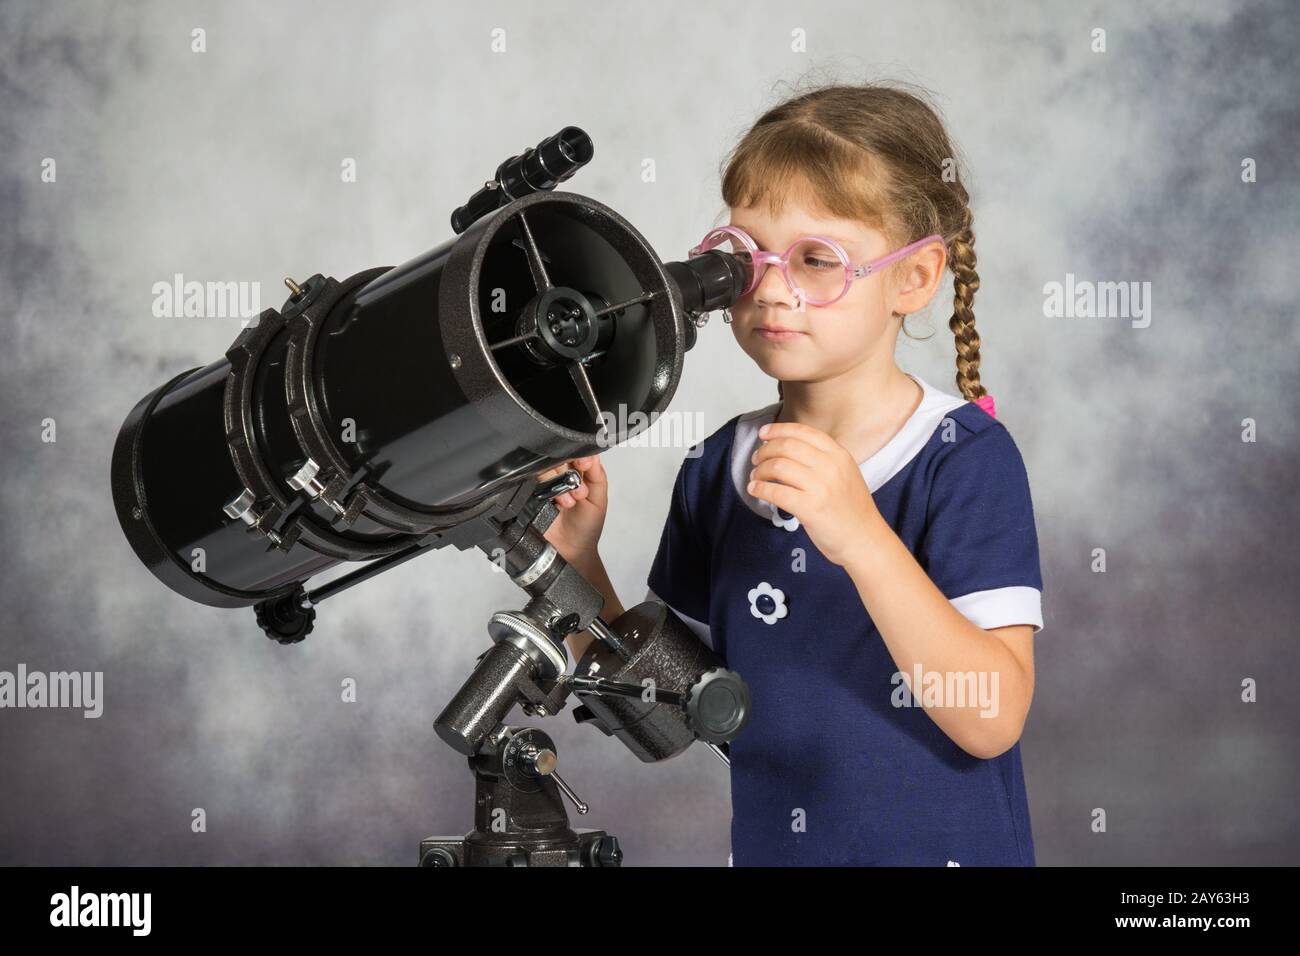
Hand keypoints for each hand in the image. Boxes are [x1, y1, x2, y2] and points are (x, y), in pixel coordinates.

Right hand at [536, 455, 607, 563]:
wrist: (571, 550)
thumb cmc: (587, 526)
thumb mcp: (599, 499)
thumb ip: (597, 476)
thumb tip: (592, 455)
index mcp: (578, 472)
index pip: (574, 452)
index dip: (578, 456)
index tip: (583, 464)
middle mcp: (560, 475)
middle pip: (557, 458)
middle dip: (570, 474)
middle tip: (580, 492)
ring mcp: (545, 484)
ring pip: (544, 469)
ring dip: (559, 485)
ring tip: (569, 503)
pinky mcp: (532, 495)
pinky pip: (531, 483)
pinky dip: (544, 491)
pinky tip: (556, 504)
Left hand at [747, 422, 883, 567]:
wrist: (865, 540)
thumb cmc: (852, 510)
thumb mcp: (845, 473)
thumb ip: (823, 459)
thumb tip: (787, 448)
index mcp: (839, 455)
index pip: (803, 432)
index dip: (778, 430)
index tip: (763, 433)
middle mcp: (831, 467)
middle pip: (786, 446)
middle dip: (765, 450)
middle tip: (756, 459)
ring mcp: (821, 487)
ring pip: (778, 466)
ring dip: (761, 470)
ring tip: (756, 477)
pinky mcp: (810, 509)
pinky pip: (776, 492)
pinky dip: (760, 489)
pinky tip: (755, 490)